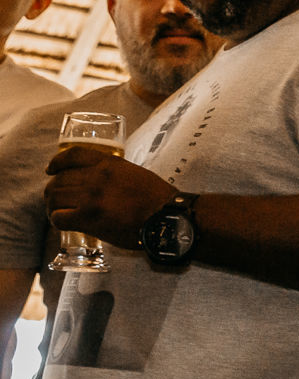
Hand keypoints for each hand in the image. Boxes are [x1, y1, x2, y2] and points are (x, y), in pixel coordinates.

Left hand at [44, 149, 173, 249]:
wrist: (168, 217)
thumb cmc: (158, 199)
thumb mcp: (136, 174)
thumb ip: (116, 174)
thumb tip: (102, 182)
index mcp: (109, 163)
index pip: (72, 156)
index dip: (56, 162)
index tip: (50, 170)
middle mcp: (97, 177)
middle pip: (59, 179)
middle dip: (53, 190)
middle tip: (55, 200)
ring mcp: (91, 197)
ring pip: (55, 197)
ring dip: (52, 206)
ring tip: (57, 212)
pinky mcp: (89, 218)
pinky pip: (59, 217)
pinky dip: (57, 220)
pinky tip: (63, 222)